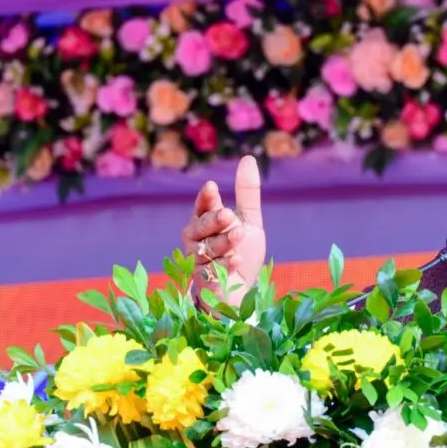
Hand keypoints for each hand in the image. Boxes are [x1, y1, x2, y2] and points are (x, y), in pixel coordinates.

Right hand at [181, 155, 266, 305]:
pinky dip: (225, 265)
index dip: (206, 198)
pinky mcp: (205, 281)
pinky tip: (236, 260)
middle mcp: (197, 240)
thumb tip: (248, 158)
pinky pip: (212, 271)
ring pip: (206, 248)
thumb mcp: (249, 221)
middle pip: (199, 226)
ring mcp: (199, 261)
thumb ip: (247, 193)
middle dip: (213, 220)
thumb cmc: (242, 252)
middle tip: (228, 214)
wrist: (242, 289)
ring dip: (223, 241)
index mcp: (206, 222)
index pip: (202, 206)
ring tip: (239, 234)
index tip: (212, 188)